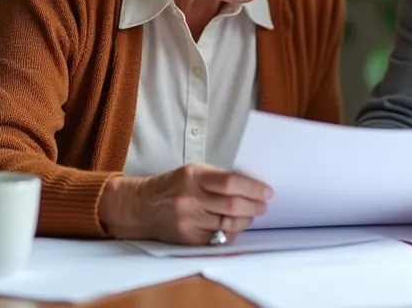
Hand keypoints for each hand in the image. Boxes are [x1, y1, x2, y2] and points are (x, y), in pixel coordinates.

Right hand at [98, 164, 272, 244]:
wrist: (144, 206)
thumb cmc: (174, 186)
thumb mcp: (194, 172)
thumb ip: (220, 178)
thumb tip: (251, 187)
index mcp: (193, 177)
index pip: (230, 183)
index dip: (253, 188)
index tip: (267, 191)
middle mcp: (190, 200)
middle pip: (232, 206)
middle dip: (254, 206)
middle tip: (263, 205)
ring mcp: (189, 221)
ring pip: (229, 224)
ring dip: (246, 220)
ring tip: (251, 214)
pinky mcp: (189, 239)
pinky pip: (219, 238)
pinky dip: (232, 232)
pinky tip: (235, 226)